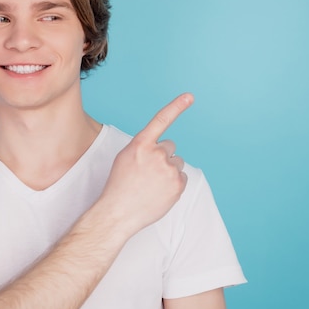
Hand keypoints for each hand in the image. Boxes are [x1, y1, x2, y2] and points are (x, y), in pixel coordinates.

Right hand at [98, 93, 193, 234]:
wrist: (119, 212)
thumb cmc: (119, 186)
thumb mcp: (125, 158)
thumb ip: (143, 147)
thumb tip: (161, 148)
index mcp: (140, 144)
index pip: (161, 120)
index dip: (176, 106)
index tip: (190, 96)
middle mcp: (156, 153)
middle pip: (169, 147)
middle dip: (162, 156)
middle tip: (148, 172)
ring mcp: (168, 169)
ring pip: (176, 163)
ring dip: (168, 171)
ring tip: (152, 184)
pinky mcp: (178, 184)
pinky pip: (181, 178)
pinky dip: (173, 184)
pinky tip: (159, 192)